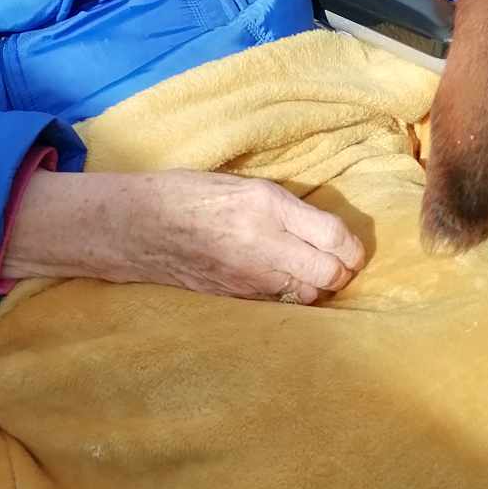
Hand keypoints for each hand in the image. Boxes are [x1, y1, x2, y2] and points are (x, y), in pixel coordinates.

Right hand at [3, 168, 364, 303]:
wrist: (134, 226)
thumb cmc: (188, 194)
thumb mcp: (243, 184)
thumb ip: (286, 208)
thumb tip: (327, 230)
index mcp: (266, 205)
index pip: (335, 239)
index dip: (353, 247)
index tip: (351, 247)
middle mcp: (262, 244)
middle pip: (330, 275)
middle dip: (342, 271)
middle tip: (338, 262)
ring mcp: (247, 277)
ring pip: (309, 296)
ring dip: (318, 287)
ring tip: (311, 272)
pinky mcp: (234, 298)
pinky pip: (280, 304)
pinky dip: (291, 297)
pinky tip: (283, 283)